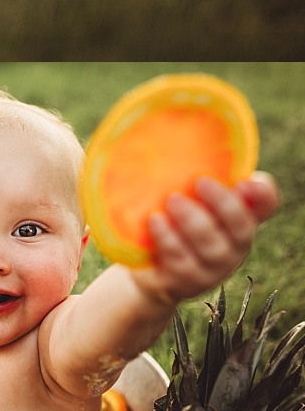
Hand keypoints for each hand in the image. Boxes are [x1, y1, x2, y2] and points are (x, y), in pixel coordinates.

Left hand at [132, 172, 281, 300]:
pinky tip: (155, 221)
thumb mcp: (183, 194)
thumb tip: (175, 129)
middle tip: (201, 181)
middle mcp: (232, 245)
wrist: (148, 265)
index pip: (263, 207)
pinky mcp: (186, 281)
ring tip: (173, 200)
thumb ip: (189, 171)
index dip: (263, 196)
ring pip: (213, 248)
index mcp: (237, 219)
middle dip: (224, 205)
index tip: (250, 180)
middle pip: (240, 229)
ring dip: (194, 223)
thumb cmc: (171, 219)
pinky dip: (169, 240)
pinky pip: (182, 263)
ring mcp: (212, 267)